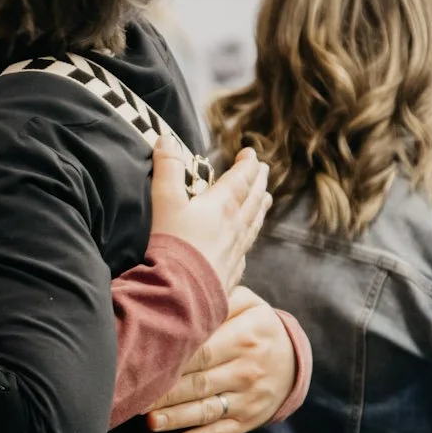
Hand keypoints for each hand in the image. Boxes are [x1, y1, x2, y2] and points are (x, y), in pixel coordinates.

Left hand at [148, 288, 297, 432]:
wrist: (294, 359)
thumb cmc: (256, 326)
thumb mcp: (247, 303)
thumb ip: (219, 298)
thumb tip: (183, 291)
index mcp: (245, 338)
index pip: (202, 351)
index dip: (172, 360)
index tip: (142, 364)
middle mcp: (248, 370)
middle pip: (199, 383)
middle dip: (165, 392)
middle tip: (133, 395)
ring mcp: (249, 399)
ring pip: (206, 410)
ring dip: (176, 418)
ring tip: (148, 421)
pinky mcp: (249, 420)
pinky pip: (221, 432)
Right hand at [150, 145, 269, 293]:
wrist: (181, 293)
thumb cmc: (171, 245)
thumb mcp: (165, 201)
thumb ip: (167, 169)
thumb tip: (165, 139)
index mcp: (221, 205)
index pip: (240, 179)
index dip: (246, 164)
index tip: (251, 153)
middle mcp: (235, 226)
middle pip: (253, 199)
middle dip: (258, 182)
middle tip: (264, 171)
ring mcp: (236, 251)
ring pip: (254, 224)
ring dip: (261, 208)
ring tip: (267, 199)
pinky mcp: (231, 272)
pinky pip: (245, 251)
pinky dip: (249, 240)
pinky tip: (247, 243)